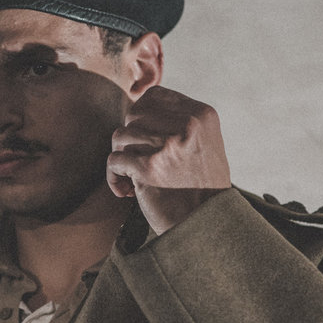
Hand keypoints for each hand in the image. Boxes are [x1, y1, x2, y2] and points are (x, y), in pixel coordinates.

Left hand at [106, 85, 230, 235]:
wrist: (208, 225)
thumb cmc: (202, 187)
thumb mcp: (204, 144)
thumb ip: (178, 122)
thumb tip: (137, 103)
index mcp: (201, 115)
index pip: (154, 96)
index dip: (141, 117)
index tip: (144, 140)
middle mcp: (187, 125)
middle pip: (133, 115)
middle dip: (129, 139)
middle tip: (138, 162)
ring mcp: (167, 145)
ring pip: (120, 136)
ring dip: (121, 159)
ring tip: (133, 179)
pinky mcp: (148, 168)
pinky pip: (114, 160)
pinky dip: (114, 177)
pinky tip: (127, 191)